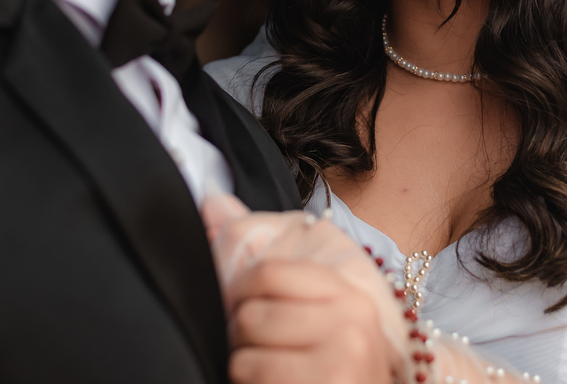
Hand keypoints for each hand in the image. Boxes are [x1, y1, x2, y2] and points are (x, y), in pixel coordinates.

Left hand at [202, 193, 398, 383]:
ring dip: (246, 364)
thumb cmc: (327, 361)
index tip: (243, 310)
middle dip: (242, 336)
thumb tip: (212, 199)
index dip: (238, 295)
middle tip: (261, 349)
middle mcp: (354, 309)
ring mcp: (346, 347)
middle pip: (250, 312)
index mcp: (346, 281)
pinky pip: (255, 374)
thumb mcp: (302, 300)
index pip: (265, 273)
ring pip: (247, 346)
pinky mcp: (333, 379)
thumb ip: (254, 246)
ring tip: (272, 369)